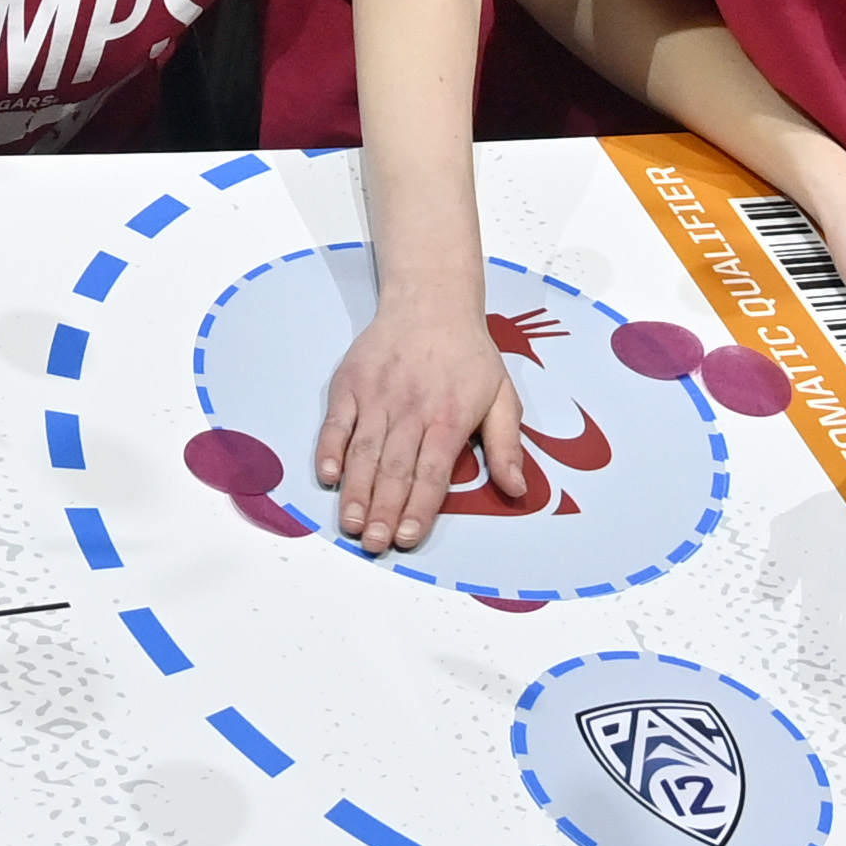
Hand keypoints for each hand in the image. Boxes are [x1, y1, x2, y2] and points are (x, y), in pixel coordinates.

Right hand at [313, 294, 529, 555]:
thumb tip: (517, 489)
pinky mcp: (351, 384)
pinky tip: (328, 476)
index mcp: (450, 417)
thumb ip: (506, 445)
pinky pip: (337, 423)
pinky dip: (330, 450)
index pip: (432, 473)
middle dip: (383, 510)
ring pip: (364, 452)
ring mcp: (377, 396)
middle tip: (374, 543)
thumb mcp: (502, 396)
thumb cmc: (469, 355)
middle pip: (395, 468)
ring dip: (356, 491)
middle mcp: (411, 409)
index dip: (419, 508)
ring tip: (351, 524)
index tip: (406, 537)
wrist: (431, 302)